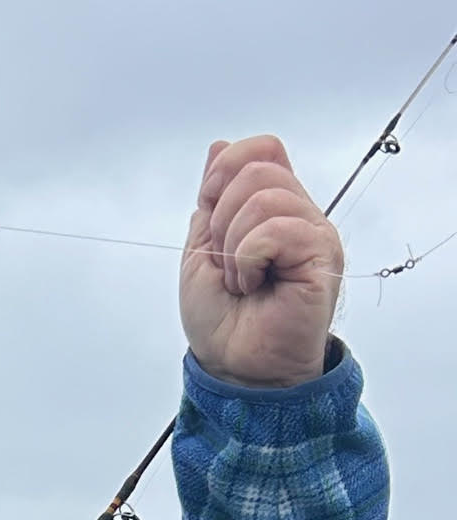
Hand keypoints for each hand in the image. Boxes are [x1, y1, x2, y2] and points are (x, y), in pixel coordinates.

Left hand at [179, 136, 341, 386]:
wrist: (234, 369)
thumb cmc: (221, 322)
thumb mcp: (201, 251)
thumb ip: (212, 201)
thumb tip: (219, 147)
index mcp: (274, 209)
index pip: (263, 150)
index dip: (226, 171)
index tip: (208, 212)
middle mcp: (300, 215)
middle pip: (258, 168)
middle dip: (222, 219)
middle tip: (227, 265)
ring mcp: (314, 234)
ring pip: (265, 196)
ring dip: (235, 246)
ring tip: (242, 281)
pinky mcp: (322, 257)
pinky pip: (277, 229)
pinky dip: (248, 258)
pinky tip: (254, 286)